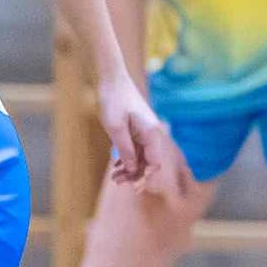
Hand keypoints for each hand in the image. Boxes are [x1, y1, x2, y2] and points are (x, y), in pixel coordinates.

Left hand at [97, 77, 186, 194]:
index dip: (145, 177)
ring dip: (130, 168)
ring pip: (142, 156)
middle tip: (117, 182)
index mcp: (151, 133)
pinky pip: (136, 148)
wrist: (112, 79)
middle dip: (135, 174)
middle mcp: (152, 133)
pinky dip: (128, 158)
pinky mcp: (137, 128)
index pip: (154, 162)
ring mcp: (145, 130)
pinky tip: (117, 166)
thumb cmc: (113, 101)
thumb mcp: (115, 128)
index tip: (133, 188)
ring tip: (114, 177)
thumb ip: (125, 149)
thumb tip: (132, 168)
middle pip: (148, 161)